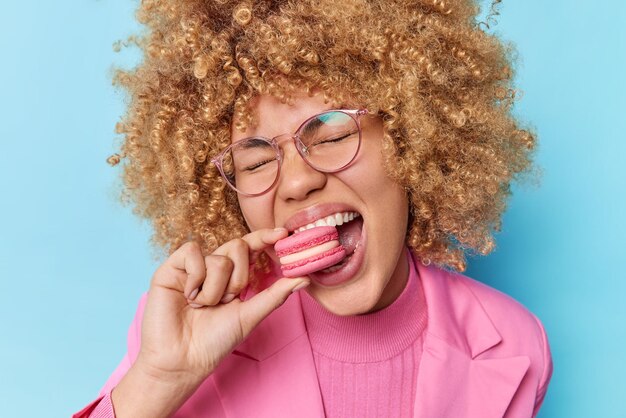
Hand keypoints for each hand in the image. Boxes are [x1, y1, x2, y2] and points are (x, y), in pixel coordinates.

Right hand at [135, 227, 308, 385]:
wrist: (183, 359)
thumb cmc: (215, 341)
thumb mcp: (250, 315)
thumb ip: (275, 295)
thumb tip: (304, 278)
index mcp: (231, 276)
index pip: (249, 247)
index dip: (264, 237)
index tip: (283, 233)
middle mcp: (212, 267)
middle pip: (237, 247)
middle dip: (239, 279)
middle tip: (226, 302)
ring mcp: (192, 267)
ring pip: (218, 258)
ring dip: (216, 289)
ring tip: (201, 306)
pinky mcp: (171, 267)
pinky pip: (192, 252)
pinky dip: (196, 277)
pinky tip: (189, 296)